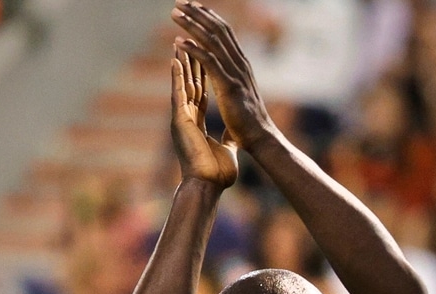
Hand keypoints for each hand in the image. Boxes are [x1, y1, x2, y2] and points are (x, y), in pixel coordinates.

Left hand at [171, 1, 275, 150]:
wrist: (261, 138)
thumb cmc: (249, 124)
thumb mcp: (240, 100)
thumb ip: (233, 89)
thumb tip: (229, 90)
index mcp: (242, 65)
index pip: (225, 33)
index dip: (209, 17)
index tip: (194, 6)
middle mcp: (240, 64)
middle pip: (218, 30)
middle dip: (198, 13)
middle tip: (179, 1)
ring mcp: (235, 73)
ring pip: (212, 40)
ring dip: (191, 25)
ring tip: (174, 14)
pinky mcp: (229, 86)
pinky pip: (209, 61)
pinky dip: (193, 48)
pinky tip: (178, 40)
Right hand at [171, 42, 236, 187]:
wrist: (207, 186)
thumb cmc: (215, 174)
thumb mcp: (225, 150)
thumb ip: (227, 140)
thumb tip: (234, 137)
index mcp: (198, 124)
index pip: (200, 94)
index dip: (202, 77)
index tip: (204, 59)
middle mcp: (187, 118)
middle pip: (190, 84)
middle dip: (191, 63)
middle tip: (189, 41)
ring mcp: (182, 119)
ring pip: (182, 85)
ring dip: (181, 63)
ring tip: (179, 42)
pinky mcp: (179, 121)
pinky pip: (178, 94)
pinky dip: (177, 76)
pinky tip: (175, 60)